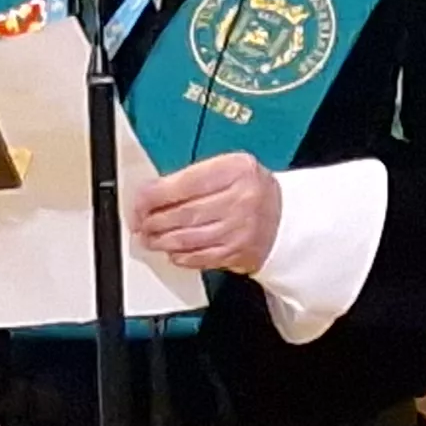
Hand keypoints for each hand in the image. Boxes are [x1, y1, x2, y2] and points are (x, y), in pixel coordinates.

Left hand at [131, 152, 279, 274]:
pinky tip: (172, 250)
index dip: (153, 195)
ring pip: (187, 238)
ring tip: (150, 237)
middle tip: (140, 222)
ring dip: (161, 240)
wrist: (286, 218)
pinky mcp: (238, 254)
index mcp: (237, 171)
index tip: (139, 201)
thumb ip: (194, 177)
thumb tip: (153, 193)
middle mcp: (241, 200)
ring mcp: (240, 230)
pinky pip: (199, 257)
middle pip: (183, 213)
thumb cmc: (251, 190)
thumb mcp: (230, 168)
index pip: (184, 183)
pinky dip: (180, 255)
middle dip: (153, 220)